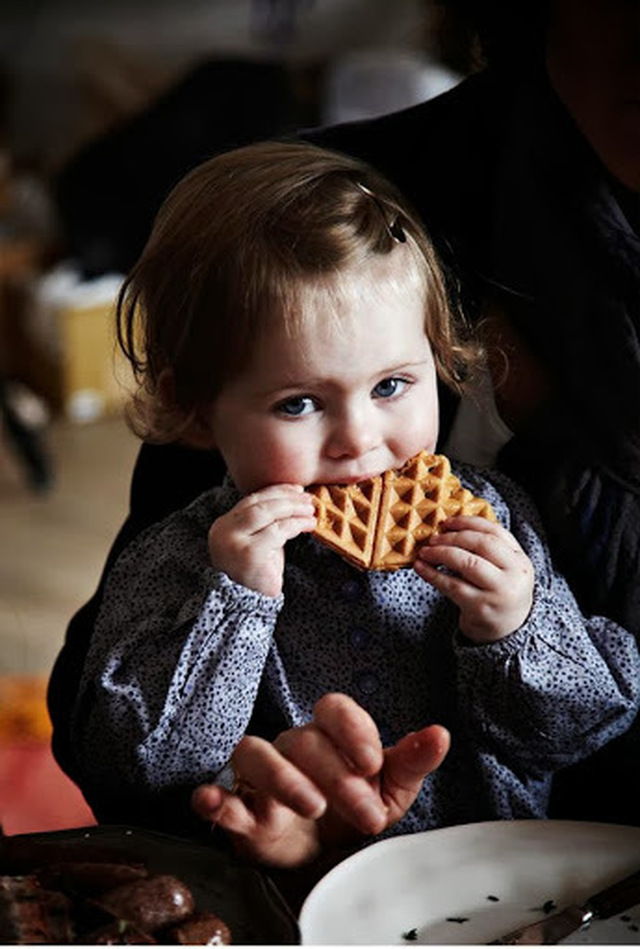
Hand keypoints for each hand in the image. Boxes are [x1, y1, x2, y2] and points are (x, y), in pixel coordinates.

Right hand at [191, 693, 449, 867]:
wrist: (324, 855)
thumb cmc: (355, 807)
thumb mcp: (391, 789)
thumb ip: (412, 760)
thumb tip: (441, 734)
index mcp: (330, 734)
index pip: (333, 709)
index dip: (351, 730)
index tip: (373, 761)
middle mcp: (292, 747)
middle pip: (304, 741)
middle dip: (337, 776)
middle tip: (366, 813)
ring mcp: (261, 777)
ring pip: (255, 754)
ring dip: (281, 777)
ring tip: (312, 806)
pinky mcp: (241, 809)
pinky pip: (219, 796)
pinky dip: (213, 799)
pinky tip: (213, 802)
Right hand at [207, 484, 315, 596]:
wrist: (247, 608)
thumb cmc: (258, 576)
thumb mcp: (260, 543)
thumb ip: (268, 523)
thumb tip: (295, 499)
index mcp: (223, 526)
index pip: (251, 500)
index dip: (276, 491)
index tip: (296, 489)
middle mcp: (223, 531)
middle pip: (258, 503)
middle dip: (287, 498)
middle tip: (308, 499)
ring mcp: (234, 542)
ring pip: (267, 513)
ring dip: (293, 508)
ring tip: (311, 510)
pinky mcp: (250, 553)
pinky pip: (277, 531)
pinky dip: (296, 524)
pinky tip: (309, 524)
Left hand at [414, 515, 533, 641]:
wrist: (508, 632)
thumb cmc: (499, 594)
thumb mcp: (504, 570)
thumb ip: (488, 549)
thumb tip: (448, 528)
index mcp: (520, 560)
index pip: (494, 532)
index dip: (468, 523)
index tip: (447, 522)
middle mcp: (514, 575)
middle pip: (481, 544)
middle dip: (452, 537)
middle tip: (433, 538)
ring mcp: (498, 593)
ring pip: (467, 563)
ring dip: (441, 553)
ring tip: (425, 552)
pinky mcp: (480, 608)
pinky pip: (452, 586)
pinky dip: (433, 574)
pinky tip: (420, 568)